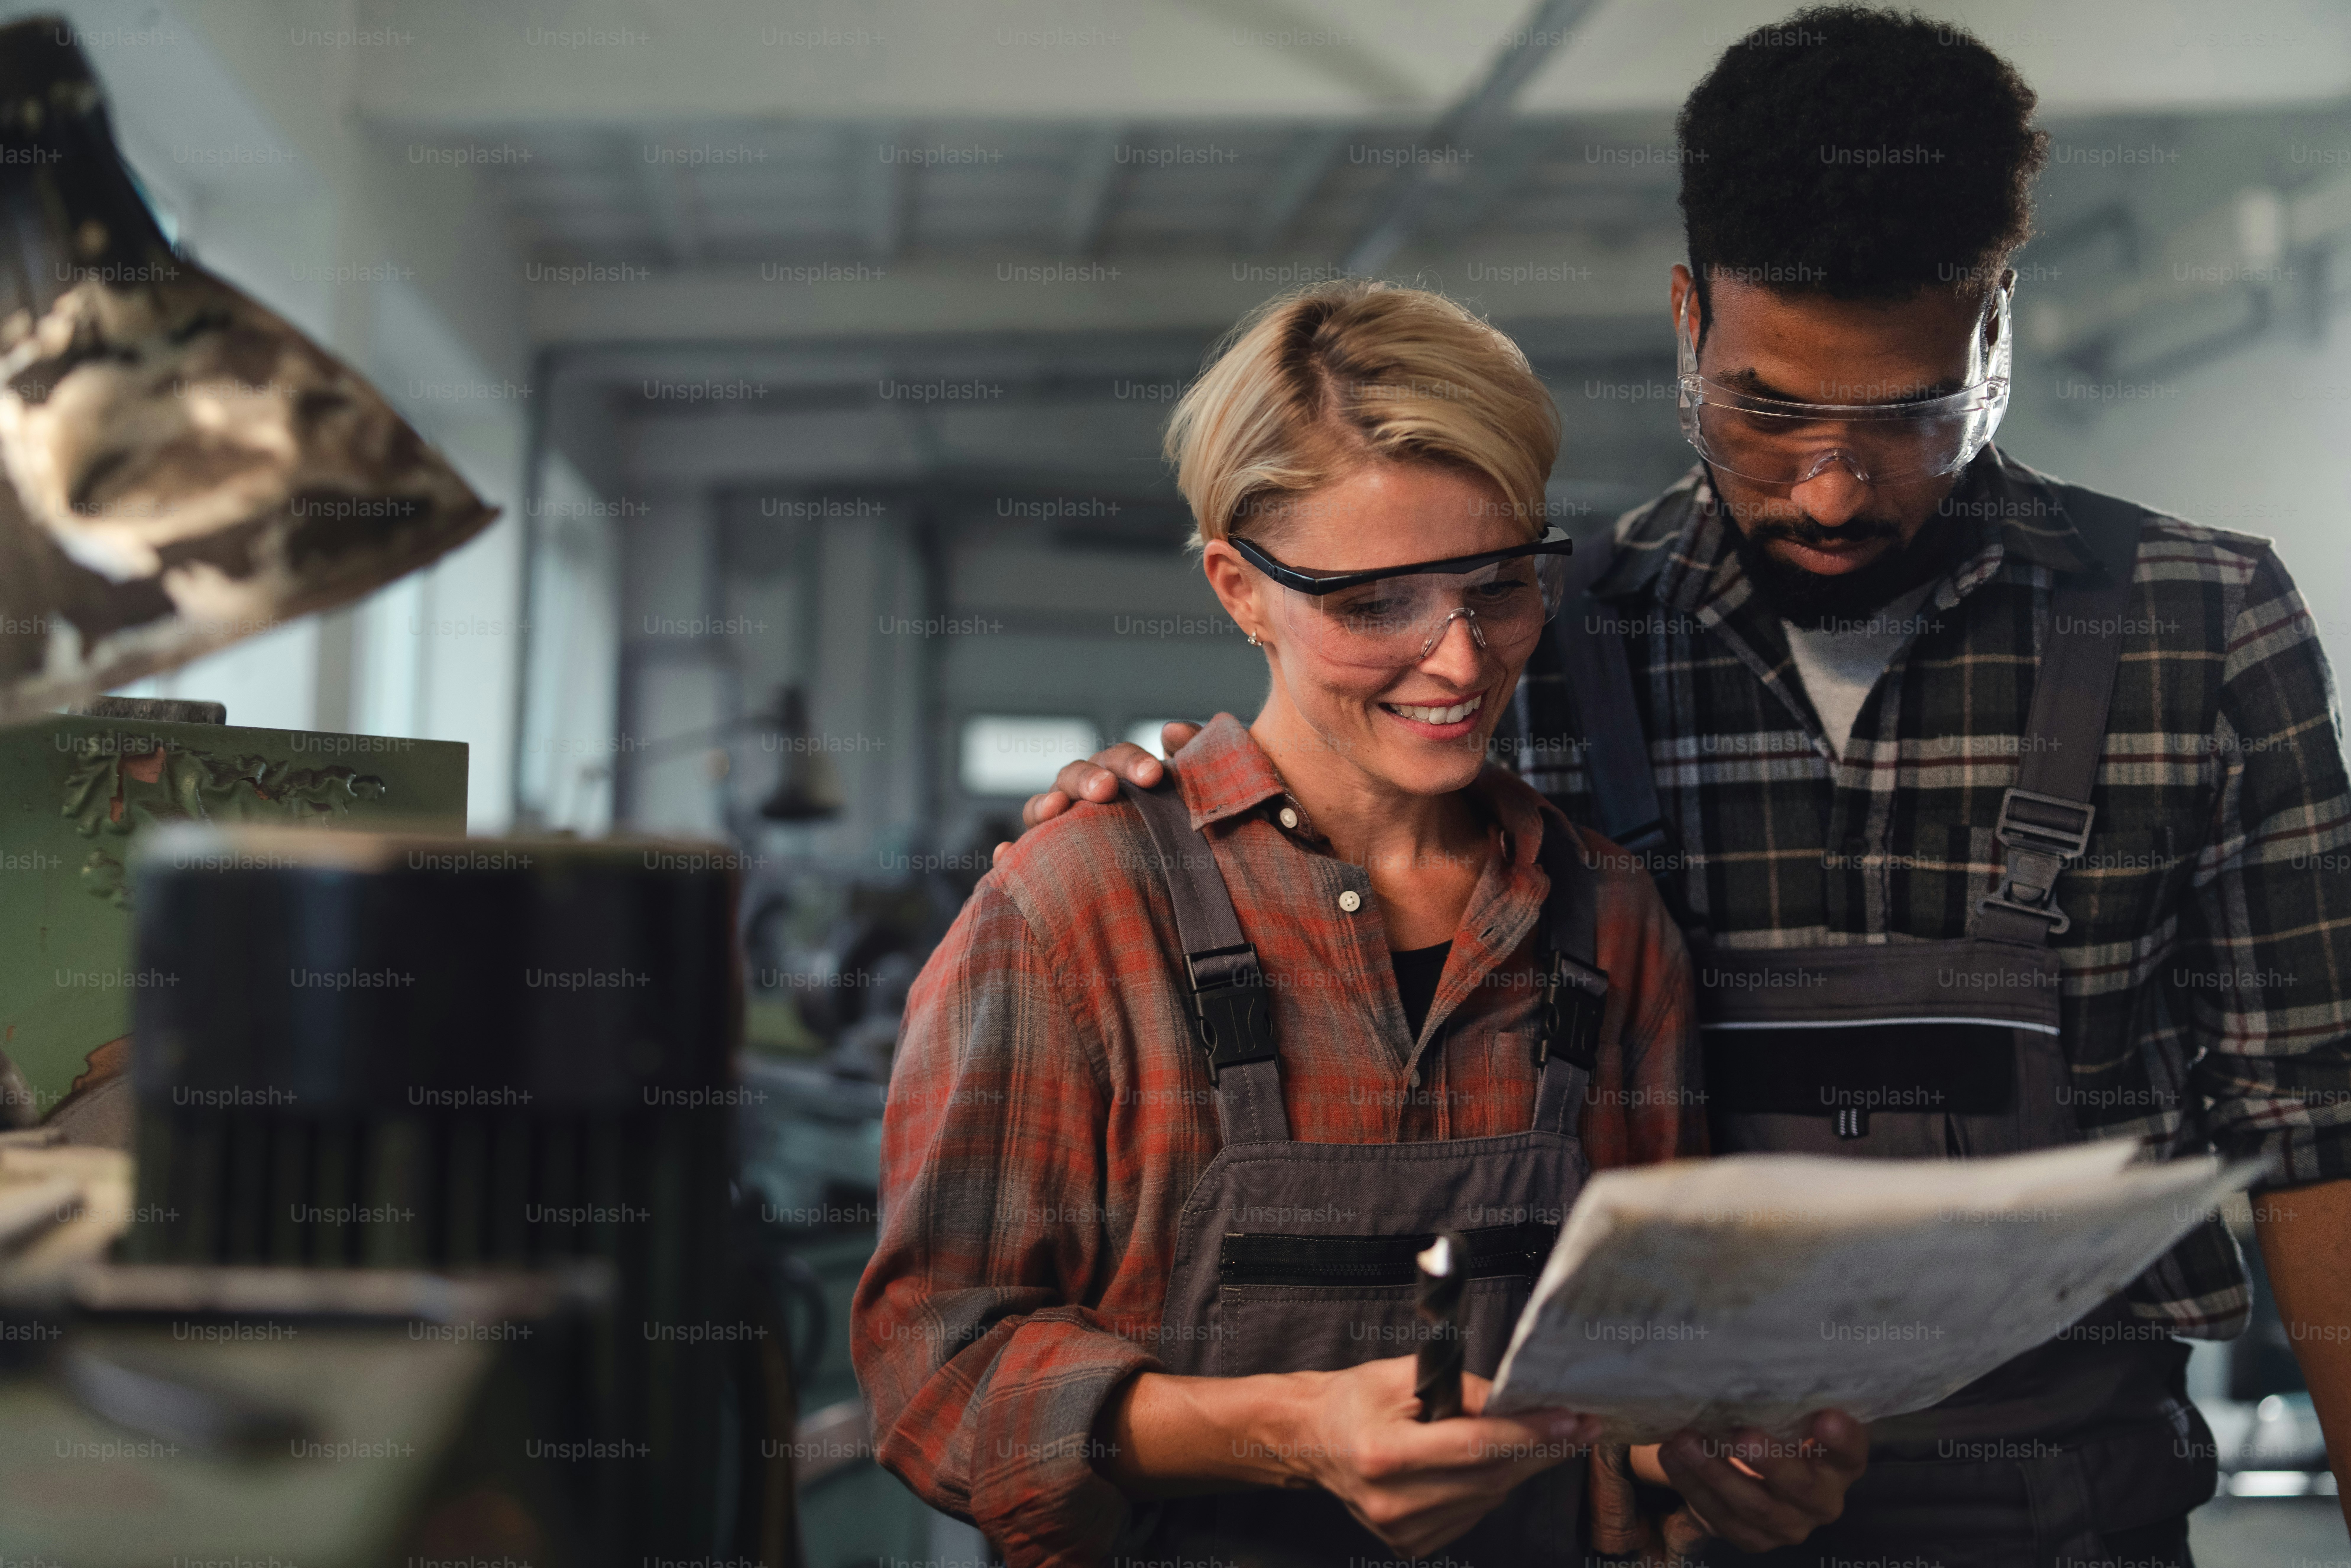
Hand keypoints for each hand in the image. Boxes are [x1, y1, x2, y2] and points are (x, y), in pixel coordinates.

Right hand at [994, 721, 1203, 863]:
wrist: (1180, 885)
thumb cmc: (1184, 827)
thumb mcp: (1195, 791)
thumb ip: (1192, 755)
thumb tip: (1171, 730)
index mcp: (1119, 777)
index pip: (1117, 760)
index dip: (1131, 762)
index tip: (1153, 775)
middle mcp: (1084, 797)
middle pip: (1074, 776)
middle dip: (1087, 779)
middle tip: (1106, 790)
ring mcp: (1062, 827)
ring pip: (1041, 809)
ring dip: (1043, 806)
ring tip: (1053, 811)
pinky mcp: (1045, 862)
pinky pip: (1020, 857)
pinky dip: (1009, 854)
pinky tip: (1005, 854)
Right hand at [1288, 1357, 1595, 1558]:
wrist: (1313, 1439)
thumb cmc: (1356, 1400)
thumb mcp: (1403, 1375)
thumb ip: (1463, 1390)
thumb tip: (1520, 1404)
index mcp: (1384, 1455)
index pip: (1476, 1446)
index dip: (1529, 1433)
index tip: (1572, 1420)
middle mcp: (1393, 1502)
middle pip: (1491, 1478)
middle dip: (1541, 1450)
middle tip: (1580, 1428)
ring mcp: (1402, 1531)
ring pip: (1489, 1499)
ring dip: (1519, 1468)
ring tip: (1534, 1437)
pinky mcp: (1410, 1545)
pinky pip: (1473, 1514)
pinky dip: (1489, 1486)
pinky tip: (1483, 1463)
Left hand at [1654, 1410, 1867, 1552]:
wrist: (1748, 1466)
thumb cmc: (1772, 1425)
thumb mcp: (1784, 1411)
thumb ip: (1782, 1397)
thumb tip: (1752, 1355)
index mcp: (1840, 1463)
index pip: (1851, 1453)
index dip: (1842, 1439)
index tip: (1825, 1418)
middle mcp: (1822, 1500)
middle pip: (1803, 1488)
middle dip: (1771, 1463)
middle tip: (1741, 1436)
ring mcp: (1789, 1525)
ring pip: (1754, 1506)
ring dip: (1715, 1472)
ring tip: (1684, 1440)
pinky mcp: (1753, 1538)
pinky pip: (1721, 1518)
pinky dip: (1692, 1486)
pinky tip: (1672, 1457)